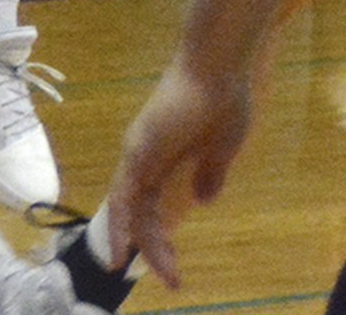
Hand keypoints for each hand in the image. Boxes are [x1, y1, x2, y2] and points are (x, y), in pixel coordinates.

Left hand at [105, 55, 252, 287]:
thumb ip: (210, 173)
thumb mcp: (222, 147)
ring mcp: (139, 149)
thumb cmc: (224, 99)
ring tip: (160, 273)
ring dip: (141, 243)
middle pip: (139, 210)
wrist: (219, 67)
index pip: (151, 203)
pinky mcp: (140, 148)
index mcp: (163, 153)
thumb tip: (202, 200)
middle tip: (172, 279)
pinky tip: (123, 251)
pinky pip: (125, 195)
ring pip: (130, 208)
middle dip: (153, 247)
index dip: (158, 235)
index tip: (172, 266)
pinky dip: (121, 225)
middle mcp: (145, 153)